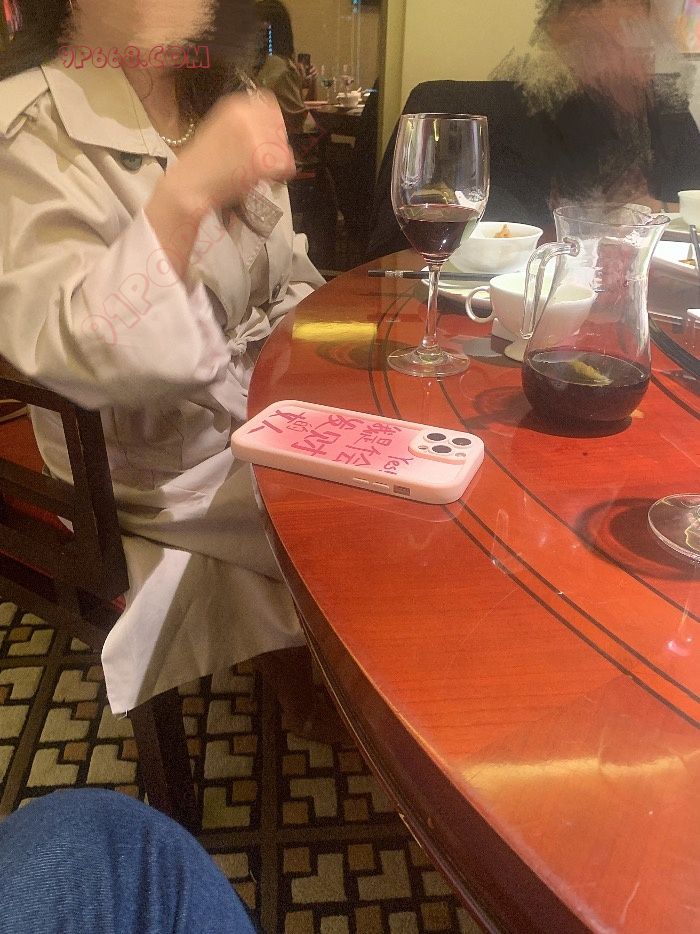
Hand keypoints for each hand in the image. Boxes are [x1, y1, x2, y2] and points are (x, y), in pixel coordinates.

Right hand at [163, 90, 294, 210]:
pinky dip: (279, 174)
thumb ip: (244, 125)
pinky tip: (263, 178)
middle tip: (264, 160)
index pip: (270, 105)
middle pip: (279, 127)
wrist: (188, 184)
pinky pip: (284, 165)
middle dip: (276, 145)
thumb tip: (268, 129)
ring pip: (283, 147)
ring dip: (276, 160)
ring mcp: (254, 136)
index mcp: (235, 104)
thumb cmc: (204, 163)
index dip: (272, 124)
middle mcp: (246, 115)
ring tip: (259, 171)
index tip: (267, 139)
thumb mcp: (222, 130)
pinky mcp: (260, 160)